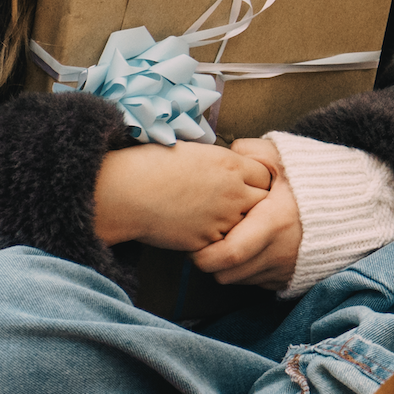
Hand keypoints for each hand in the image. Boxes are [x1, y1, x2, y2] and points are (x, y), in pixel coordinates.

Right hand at [94, 141, 271, 250]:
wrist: (127, 191)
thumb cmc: (152, 163)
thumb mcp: (193, 151)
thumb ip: (219, 162)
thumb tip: (230, 168)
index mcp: (230, 165)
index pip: (266, 175)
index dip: (255, 178)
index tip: (244, 180)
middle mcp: (233, 192)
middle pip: (264, 201)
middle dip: (253, 201)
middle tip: (234, 200)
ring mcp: (222, 220)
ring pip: (246, 225)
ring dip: (236, 221)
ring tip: (213, 214)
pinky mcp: (207, 241)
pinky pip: (223, 242)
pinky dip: (215, 237)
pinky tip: (197, 226)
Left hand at [191, 138, 301, 290]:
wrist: (352, 203)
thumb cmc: (312, 177)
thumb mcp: (281, 156)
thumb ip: (249, 151)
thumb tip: (224, 153)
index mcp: (274, 222)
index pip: (228, 255)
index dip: (203, 254)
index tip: (193, 242)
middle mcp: (280, 252)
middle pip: (227, 274)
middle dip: (208, 262)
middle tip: (202, 242)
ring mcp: (287, 268)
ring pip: (239, 281)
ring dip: (227, 267)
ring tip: (227, 240)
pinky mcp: (291, 278)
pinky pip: (256, 283)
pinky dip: (246, 270)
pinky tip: (248, 248)